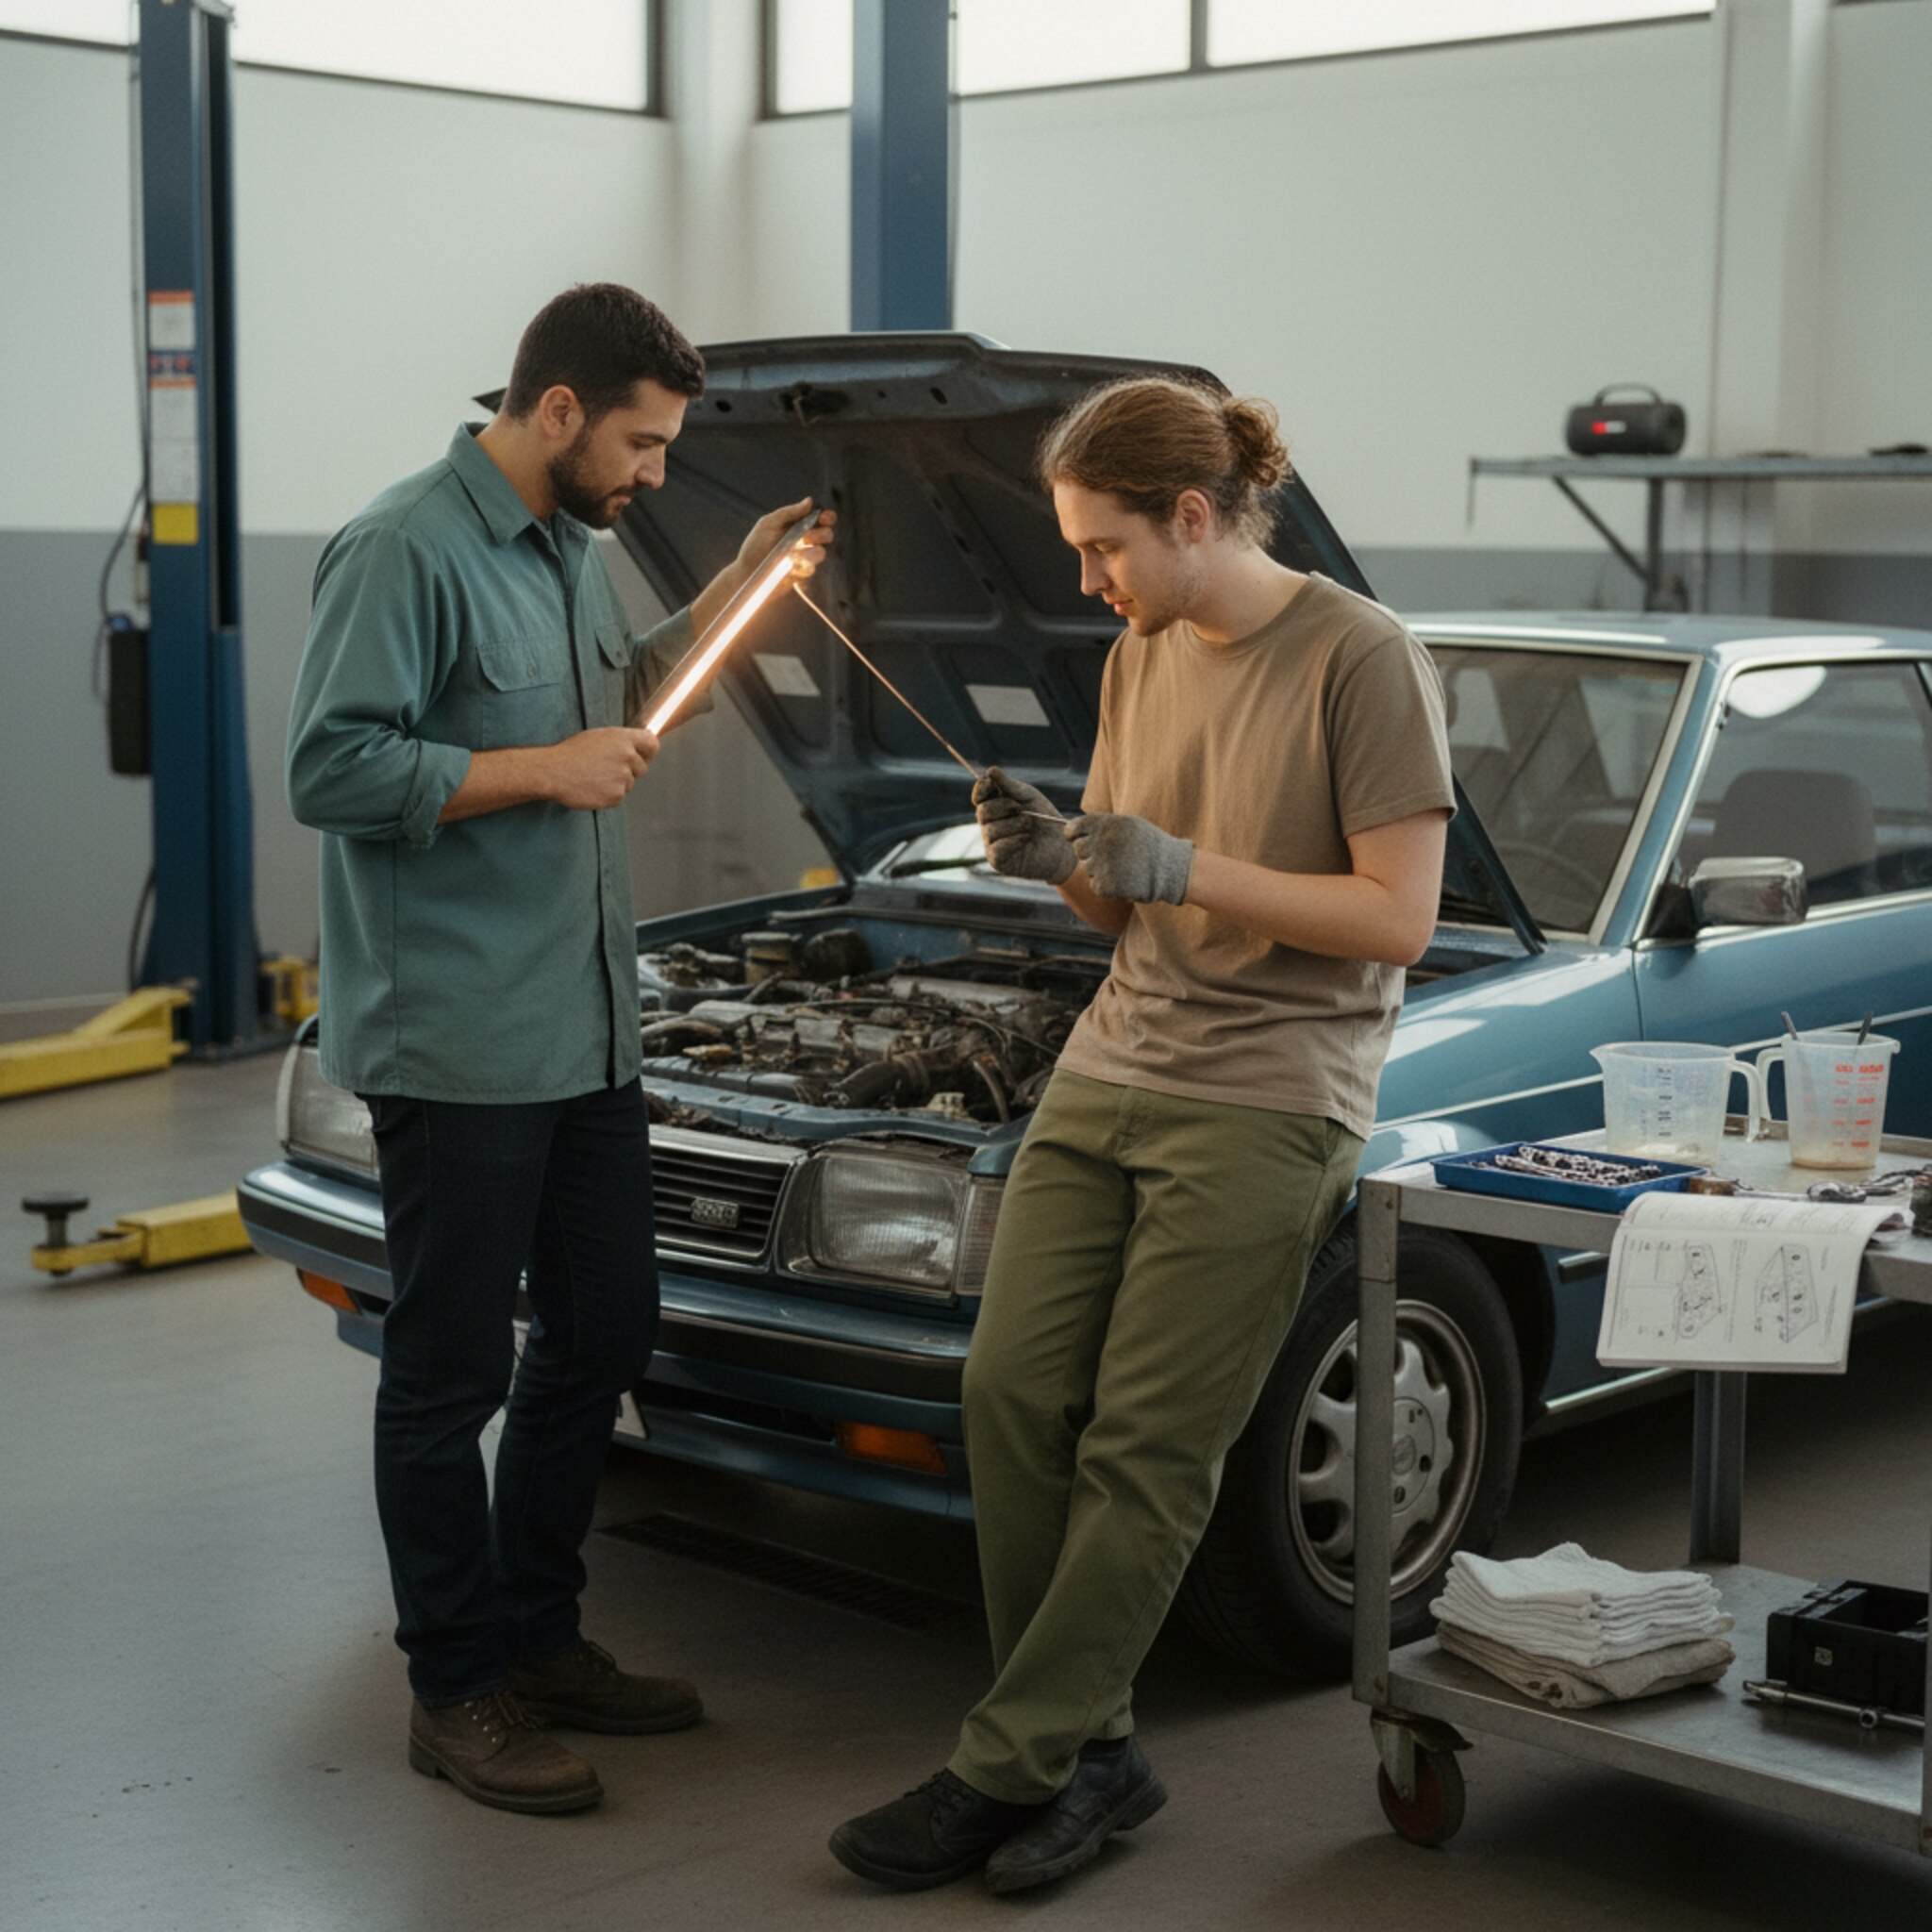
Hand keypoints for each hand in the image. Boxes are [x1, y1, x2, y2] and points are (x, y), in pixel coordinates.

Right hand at [541, 726, 658, 809]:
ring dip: (617, 783)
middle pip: (642, 768)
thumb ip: (621, 741)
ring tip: (594, 777)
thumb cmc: (571, 753)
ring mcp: (623, 777)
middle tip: (607, 769)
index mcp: (623, 738)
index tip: (643, 756)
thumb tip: (638, 747)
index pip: (652, 745)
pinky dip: (608, 795)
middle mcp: (627, 756)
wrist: (553, 772)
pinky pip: (619, 796)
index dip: (648, 752)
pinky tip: (593, 787)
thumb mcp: (598, 737)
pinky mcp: (616, 795)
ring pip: (630, 783)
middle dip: (630, 770)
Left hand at [733, 496, 836, 586]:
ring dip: (811, 552)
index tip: (824, 518)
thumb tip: (809, 501)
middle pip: (827, 534)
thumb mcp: (768, 524)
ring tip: (793, 555)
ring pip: (821, 553)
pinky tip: (790, 568)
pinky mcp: (802, 574)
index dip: (828, 517)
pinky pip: (811, 570)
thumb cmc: (755, 546)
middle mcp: (805, 540)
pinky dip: (801, 567)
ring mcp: (805, 558)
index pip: (821, 519)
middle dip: (821, 534)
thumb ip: (788, 512)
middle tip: (805, 537)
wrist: (747, 574)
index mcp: (799, 525)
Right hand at [973, 767, 1073, 884]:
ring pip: (990, 829)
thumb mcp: (1028, 796)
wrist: (1061, 845)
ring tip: (1030, 826)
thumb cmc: (1044, 819)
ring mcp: (991, 843)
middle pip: (983, 811)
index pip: (979, 796)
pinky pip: (997, 848)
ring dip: (1014, 824)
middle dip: (1004, 807)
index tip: (991, 782)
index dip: (982, 789)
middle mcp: (989, 824)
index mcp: (994, 806)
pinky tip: (1026, 839)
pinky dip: (1013, 841)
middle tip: (1022, 809)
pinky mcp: (997, 861)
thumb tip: (990, 770)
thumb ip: (1008, 785)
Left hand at [1067, 812, 1194, 903]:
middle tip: (1111, 857)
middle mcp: (1100, 842)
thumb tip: (1076, 829)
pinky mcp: (1104, 885)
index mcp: (1105, 824)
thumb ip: (1103, 826)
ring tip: (1123, 867)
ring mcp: (1101, 864)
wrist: (1170, 869)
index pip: (1072, 829)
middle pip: (1078, 849)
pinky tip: (1124, 880)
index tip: (1076, 839)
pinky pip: (1095, 885)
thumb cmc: (1150, 845)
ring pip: (1088, 868)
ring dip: (1101, 869)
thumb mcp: (1129, 825)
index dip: (1073, 835)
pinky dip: (1106, 885)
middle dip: (1090, 853)